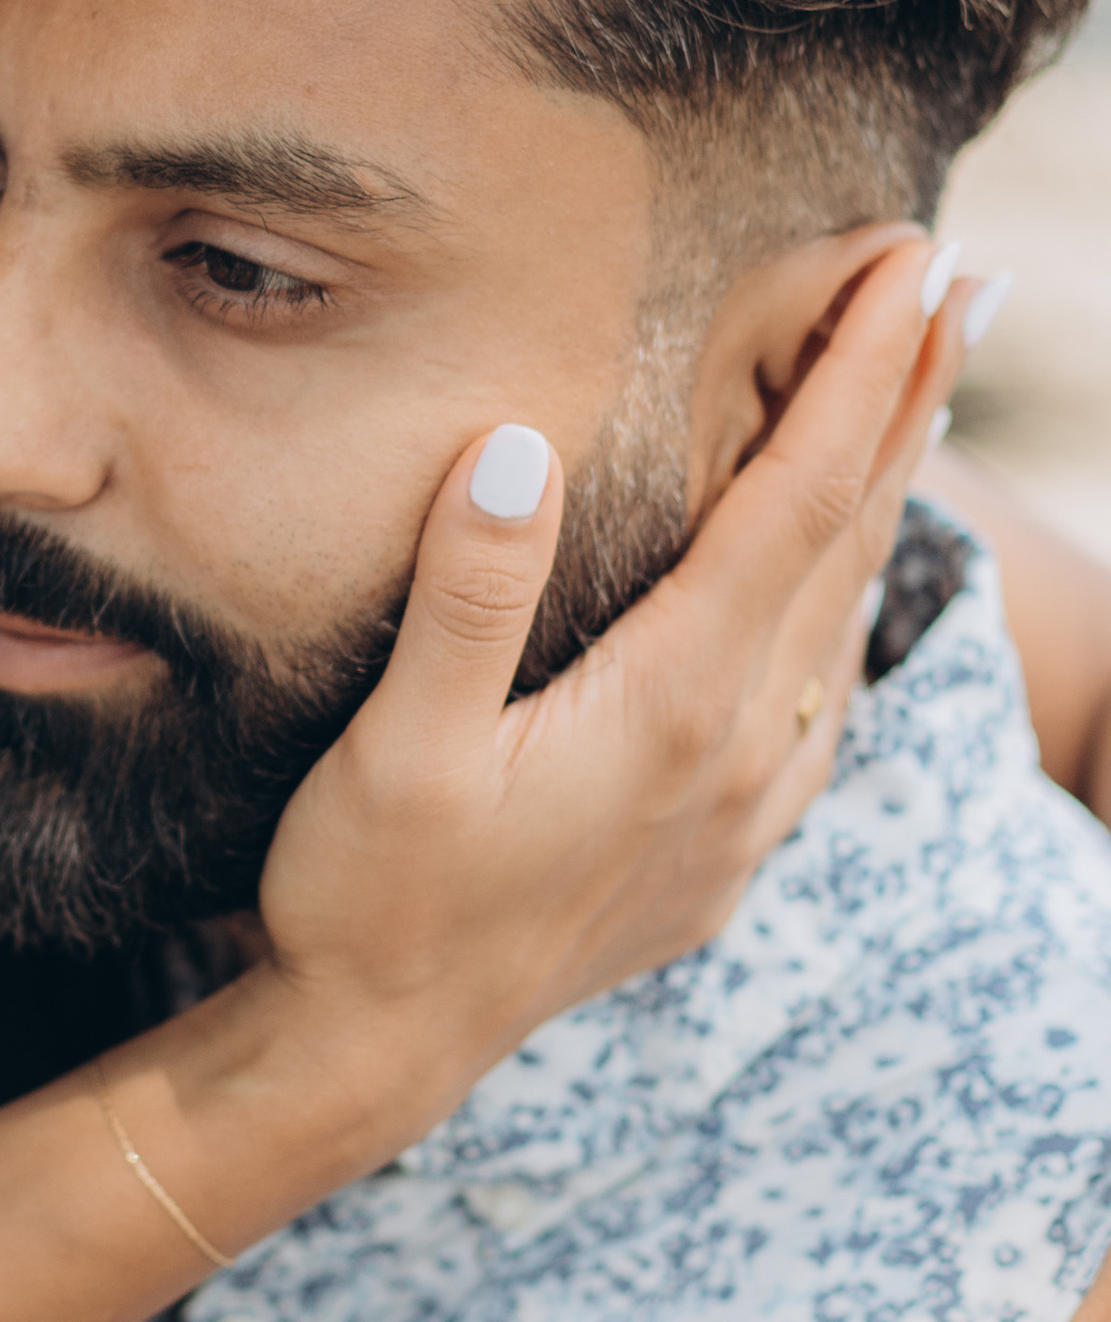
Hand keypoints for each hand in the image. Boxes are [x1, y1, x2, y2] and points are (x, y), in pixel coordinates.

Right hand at [251, 233, 966, 1150]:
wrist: (379, 1054)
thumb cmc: (371, 894)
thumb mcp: (395, 745)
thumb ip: (468, 597)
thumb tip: (517, 450)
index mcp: (672, 704)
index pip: (794, 501)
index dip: (854, 374)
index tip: (902, 267)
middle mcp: (737, 752)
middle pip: (848, 542)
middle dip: (901, 402)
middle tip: (949, 286)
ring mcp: (742, 809)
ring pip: (844, 618)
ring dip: (884, 497)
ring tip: (915, 400)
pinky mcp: (722, 852)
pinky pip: (818, 700)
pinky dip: (845, 607)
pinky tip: (841, 590)